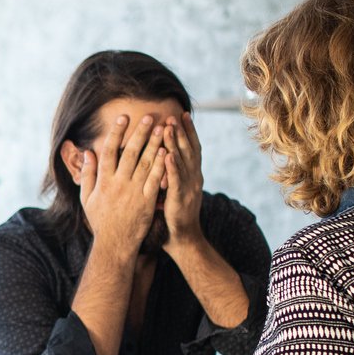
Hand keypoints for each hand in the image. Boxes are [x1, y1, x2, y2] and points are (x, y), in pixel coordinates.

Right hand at [79, 114, 165, 256]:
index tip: (123, 118)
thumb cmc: (100, 221)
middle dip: (140, 132)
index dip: (116, 133)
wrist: (115, 244)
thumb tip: (88, 153)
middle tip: (149, 116)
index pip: (109, 151)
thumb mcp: (87, 198)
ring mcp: (134, 192)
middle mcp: (118, 184)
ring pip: (146, 163)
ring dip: (154, 144)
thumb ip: (87, 175)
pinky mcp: (147, 201)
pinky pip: (155, 180)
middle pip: (130, 153)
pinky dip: (162, 165)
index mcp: (103, 181)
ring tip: (162, 128)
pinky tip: (167, 152)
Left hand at [159, 112, 204, 247]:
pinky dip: (172, 167)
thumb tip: (159, 157)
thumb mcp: (173, 190)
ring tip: (169, 127)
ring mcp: (188, 188)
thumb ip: (169, 173)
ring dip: (176, 143)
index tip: (181, 114)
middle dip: (182, 132)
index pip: (191, 149)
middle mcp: (193, 179)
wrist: (183, 240)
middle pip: (188, 150)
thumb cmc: (173, 215)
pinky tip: (167, 155)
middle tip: (174, 115)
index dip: (188, 131)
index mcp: (192, 176)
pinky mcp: (179, 199)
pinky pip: (175, 181)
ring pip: (182, 161)